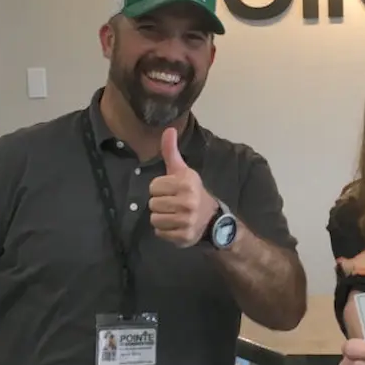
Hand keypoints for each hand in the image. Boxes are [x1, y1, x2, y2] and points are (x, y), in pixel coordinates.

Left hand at [149, 127, 217, 247]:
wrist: (211, 218)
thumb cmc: (192, 191)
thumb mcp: (182, 170)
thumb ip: (171, 151)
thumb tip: (168, 128)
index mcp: (186, 183)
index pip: (153, 187)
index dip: (160, 188)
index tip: (172, 190)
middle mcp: (187, 201)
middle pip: (152, 203)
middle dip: (160, 204)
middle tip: (173, 203)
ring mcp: (186, 220)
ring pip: (154, 219)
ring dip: (161, 218)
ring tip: (173, 215)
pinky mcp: (183, 236)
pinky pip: (160, 233)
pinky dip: (165, 231)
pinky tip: (176, 225)